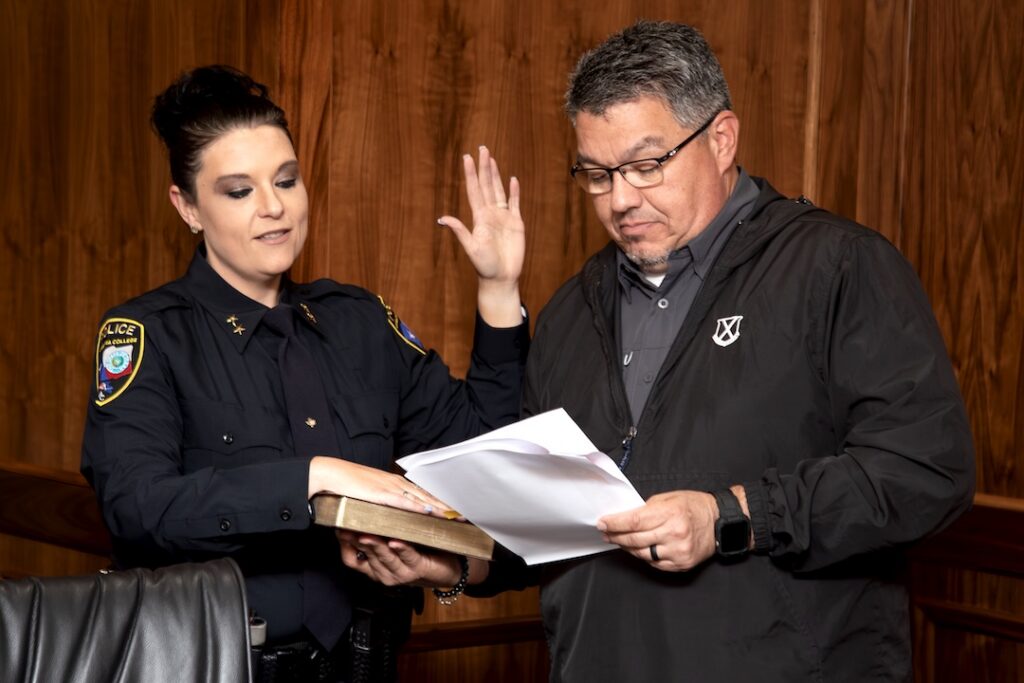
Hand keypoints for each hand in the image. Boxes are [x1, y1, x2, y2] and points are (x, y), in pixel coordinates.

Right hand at [308, 456, 452, 517]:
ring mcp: (390, 488)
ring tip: (456, 518)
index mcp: (394, 484)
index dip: (440, 504)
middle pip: (427, 497)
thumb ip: (381, 503)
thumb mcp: (368, 495)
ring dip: (440, 509)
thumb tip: (389, 514)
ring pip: (421, 500)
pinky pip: (404, 502)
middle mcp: (396, 484)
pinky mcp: (381, 494)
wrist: (329, 474)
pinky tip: (431, 513)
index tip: (454, 512)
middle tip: (465, 517)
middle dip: (447, 508)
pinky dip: (419, 508)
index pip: (422, 495)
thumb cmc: (345, 485)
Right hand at [337, 531, 471, 586]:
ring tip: (366, 533)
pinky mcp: (417, 568)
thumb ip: (378, 533)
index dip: (344, 543)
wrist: (446, 570)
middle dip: (356, 540)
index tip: (338, 527)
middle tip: (346, 526)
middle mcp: (384, 572)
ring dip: (375, 544)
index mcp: (375, 567)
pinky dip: (401, 548)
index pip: (352, 559)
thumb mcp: (393, 545)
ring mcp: (400, 572)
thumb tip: (361, 512)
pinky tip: (395, 540)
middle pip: (366, 555)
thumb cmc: (419, 554)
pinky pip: (408, 556)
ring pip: (384, 556)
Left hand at [439, 146, 523, 326]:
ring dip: (495, 175)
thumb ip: (459, 231)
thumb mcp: (471, 247)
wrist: (501, 277)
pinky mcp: (516, 224)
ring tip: (491, 159)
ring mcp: (503, 217)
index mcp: (479, 218)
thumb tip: (442, 219)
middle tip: (481, 148)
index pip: (474, 190)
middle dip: (483, 167)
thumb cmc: (484, 265)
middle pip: (486, 185)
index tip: (467, 158)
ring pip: (498, 191)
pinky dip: (514, 192)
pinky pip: (514, 204)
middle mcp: (490, 214)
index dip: (471, 174)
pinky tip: (512, 179)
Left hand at [597, 490, 717, 570]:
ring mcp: (678, 551)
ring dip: (627, 547)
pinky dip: (644, 556)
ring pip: (642, 554)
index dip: (615, 523)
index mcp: (670, 514)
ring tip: (619, 540)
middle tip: (605, 533)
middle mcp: (674, 534)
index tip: (602, 523)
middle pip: (635, 539)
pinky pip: (654, 563)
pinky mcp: (681, 564)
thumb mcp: (670, 498)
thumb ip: (647, 508)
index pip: (634, 521)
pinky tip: (637, 549)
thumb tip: (625, 518)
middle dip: (616, 536)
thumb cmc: (694, 506)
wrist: (720, 522)